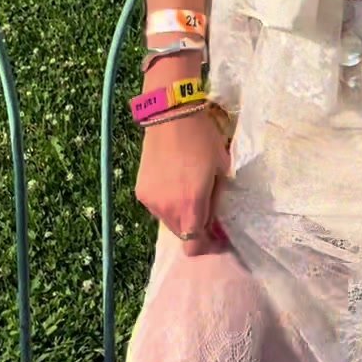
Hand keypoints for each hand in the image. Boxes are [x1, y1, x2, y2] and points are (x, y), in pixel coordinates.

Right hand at [135, 54, 230, 256]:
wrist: (171, 115)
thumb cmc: (203, 140)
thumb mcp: (220, 171)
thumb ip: (215, 201)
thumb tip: (214, 224)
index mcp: (191, 205)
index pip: (194, 246)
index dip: (208, 246)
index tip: (217, 236)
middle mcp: (168, 209)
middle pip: (182, 235)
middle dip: (196, 228)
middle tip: (206, 210)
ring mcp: (151, 201)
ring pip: (169, 222)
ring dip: (181, 215)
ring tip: (189, 191)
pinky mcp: (141, 191)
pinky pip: (157, 207)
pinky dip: (167, 203)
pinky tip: (173, 182)